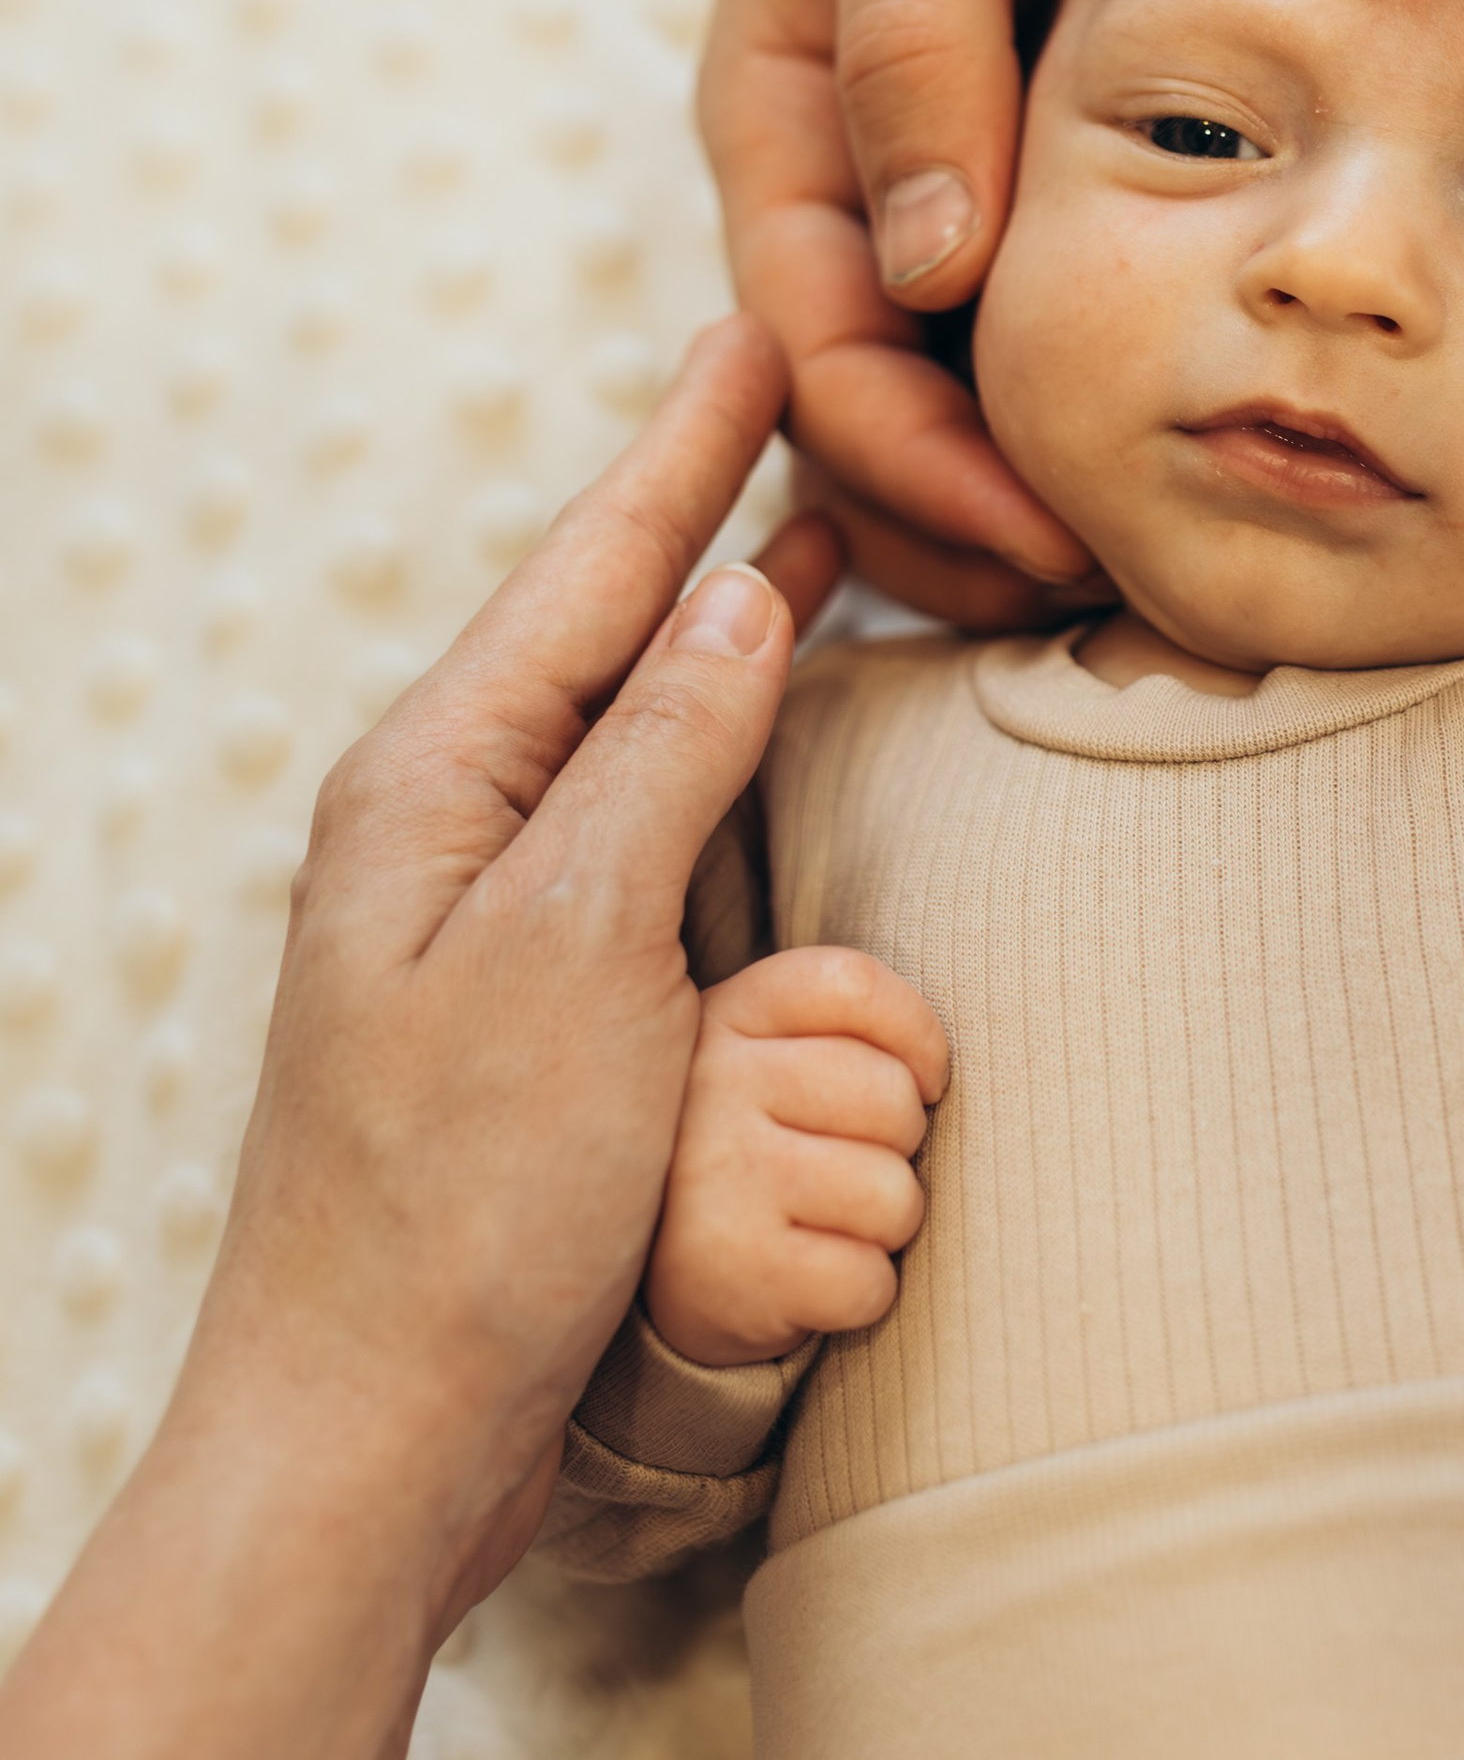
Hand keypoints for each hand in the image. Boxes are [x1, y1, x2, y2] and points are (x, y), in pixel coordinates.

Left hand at [0, 316, 842, 1759]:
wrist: (372, 1429)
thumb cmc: (460, 1206)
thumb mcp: (574, 955)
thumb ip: (655, 767)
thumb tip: (734, 602)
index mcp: (433, 788)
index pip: (589, 577)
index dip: (684, 452)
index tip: (753, 331)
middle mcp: (442, 830)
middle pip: (593, 628)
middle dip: (696, 509)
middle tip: (788, 396)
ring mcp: (475, 918)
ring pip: (615, 723)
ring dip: (707, 624)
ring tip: (795, 532)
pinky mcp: (518, 1004)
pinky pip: (629, 824)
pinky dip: (703, 750)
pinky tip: (747, 739)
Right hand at [645, 948, 946, 1366]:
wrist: (639, 1277)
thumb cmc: (739, 1149)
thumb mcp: (758, 1057)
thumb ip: (836, 1028)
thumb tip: (935, 1074)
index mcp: (723, 1017)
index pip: (852, 986)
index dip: (917, 1036)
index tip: (919, 1081)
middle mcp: (710, 1087)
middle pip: (890, 1096)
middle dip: (900, 1145)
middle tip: (848, 1171)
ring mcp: (718, 1180)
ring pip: (891, 1195)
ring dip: (884, 1226)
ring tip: (825, 1227)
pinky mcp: (735, 1270)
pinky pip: (868, 1282)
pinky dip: (862, 1293)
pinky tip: (808, 1282)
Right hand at [702, 0, 1250, 621]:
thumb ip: (915, 33)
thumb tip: (924, 270)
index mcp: (780, 113)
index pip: (808, 348)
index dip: (907, 461)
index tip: (1039, 534)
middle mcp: (862, 172)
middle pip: (882, 411)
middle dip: (979, 524)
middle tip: (1134, 600)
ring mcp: (966, 170)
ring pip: (984, 389)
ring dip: (1060, 488)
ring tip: (1195, 571)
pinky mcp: (1076, 153)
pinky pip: (1091, 312)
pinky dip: (1142, 394)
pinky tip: (1250, 449)